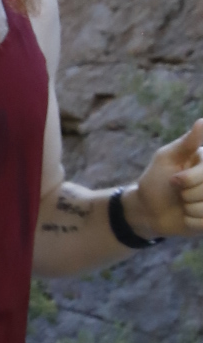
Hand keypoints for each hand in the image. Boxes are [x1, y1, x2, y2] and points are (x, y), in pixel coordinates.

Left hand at [131, 118, 202, 239]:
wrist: (146, 210)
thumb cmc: (155, 180)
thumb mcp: (167, 158)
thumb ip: (187, 142)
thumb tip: (202, 121)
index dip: (190, 179)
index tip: (174, 180)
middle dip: (188, 194)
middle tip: (178, 193)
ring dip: (189, 209)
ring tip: (183, 204)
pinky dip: (191, 221)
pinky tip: (186, 216)